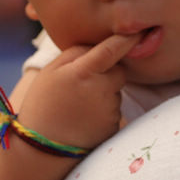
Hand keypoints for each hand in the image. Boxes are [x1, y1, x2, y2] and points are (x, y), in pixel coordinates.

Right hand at [15, 33, 139, 151]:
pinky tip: (85, 119)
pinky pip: (115, 111)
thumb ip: (76, 52)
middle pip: (119, 72)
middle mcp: (100, 90)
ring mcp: (109, 110)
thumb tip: (101, 44)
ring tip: (78, 106)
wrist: (40, 149)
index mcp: (83, 72)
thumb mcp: (50, 72)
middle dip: (108, 73)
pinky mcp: (114, 127)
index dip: (127, 38)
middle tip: (84, 84)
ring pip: (116, 92)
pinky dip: (103, 112)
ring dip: (104, 94)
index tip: (139, 30)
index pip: (112, 49)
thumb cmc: (42, 104)